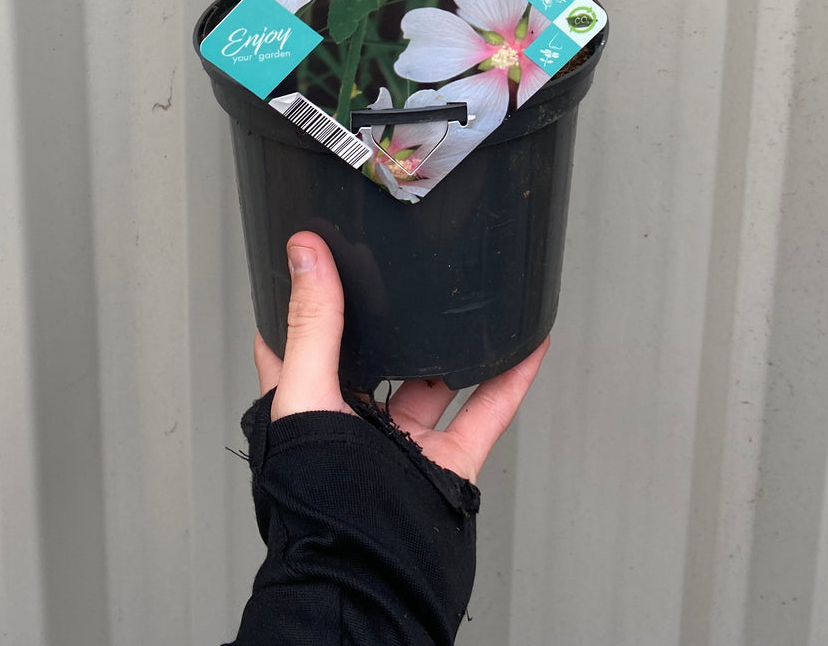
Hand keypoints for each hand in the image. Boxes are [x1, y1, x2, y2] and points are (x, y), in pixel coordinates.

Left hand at [253, 230, 549, 484]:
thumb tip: (305, 252)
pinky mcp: (446, 464)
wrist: (367, 576)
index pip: (300, 342)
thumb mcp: (306, 395)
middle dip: (393, 319)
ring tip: (472, 300)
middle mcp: (355, 422)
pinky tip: (527, 347)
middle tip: (412, 270)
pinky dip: (510, 379)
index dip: (308, 301)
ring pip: (435, 381)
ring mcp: (403, 444)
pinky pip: (485, 412)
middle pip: (376, 358)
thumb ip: (312, 324)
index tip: (324, 256)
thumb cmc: (317, 501)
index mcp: (309, 405)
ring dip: (456, 346)